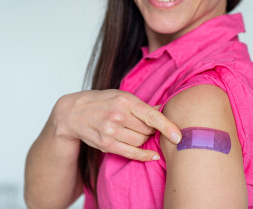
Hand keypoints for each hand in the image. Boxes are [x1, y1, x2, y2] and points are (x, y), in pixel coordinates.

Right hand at [52, 89, 181, 161]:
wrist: (73, 113)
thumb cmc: (101, 102)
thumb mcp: (121, 96)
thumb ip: (143, 105)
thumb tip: (165, 108)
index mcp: (125, 100)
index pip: (151, 115)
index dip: (167, 126)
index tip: (179, 136)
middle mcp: (118, 115)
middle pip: (147, 130)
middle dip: (153, 130)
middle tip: (150, 127)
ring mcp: (111, 131)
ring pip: (140, 141)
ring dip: (145, 140)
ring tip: (141, 133)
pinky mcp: (106, 144)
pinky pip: (131, 153)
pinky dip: (143, 155)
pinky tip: (152, 155)